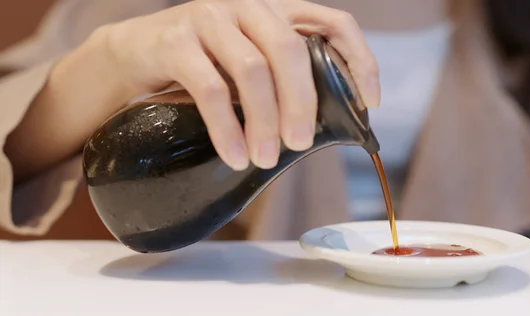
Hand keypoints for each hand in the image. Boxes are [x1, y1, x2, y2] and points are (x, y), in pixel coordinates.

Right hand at [102, 0, 379, 169]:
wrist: (131, 54)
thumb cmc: (200, 67)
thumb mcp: (245, 66)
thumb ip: (277, 81)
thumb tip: (310, 133)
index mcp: (275, 12)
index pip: (333, 22)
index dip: (360, 59)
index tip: (370, 102)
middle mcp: (247, 6)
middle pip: (291, 49)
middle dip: (302, 103)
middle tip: (300, 144)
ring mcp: (209, 18)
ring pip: (253, 70)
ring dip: (264, 121)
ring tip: (265, 158)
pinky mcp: (175, 41)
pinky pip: (211, 89)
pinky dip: (227, 127)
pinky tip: (234, 154)